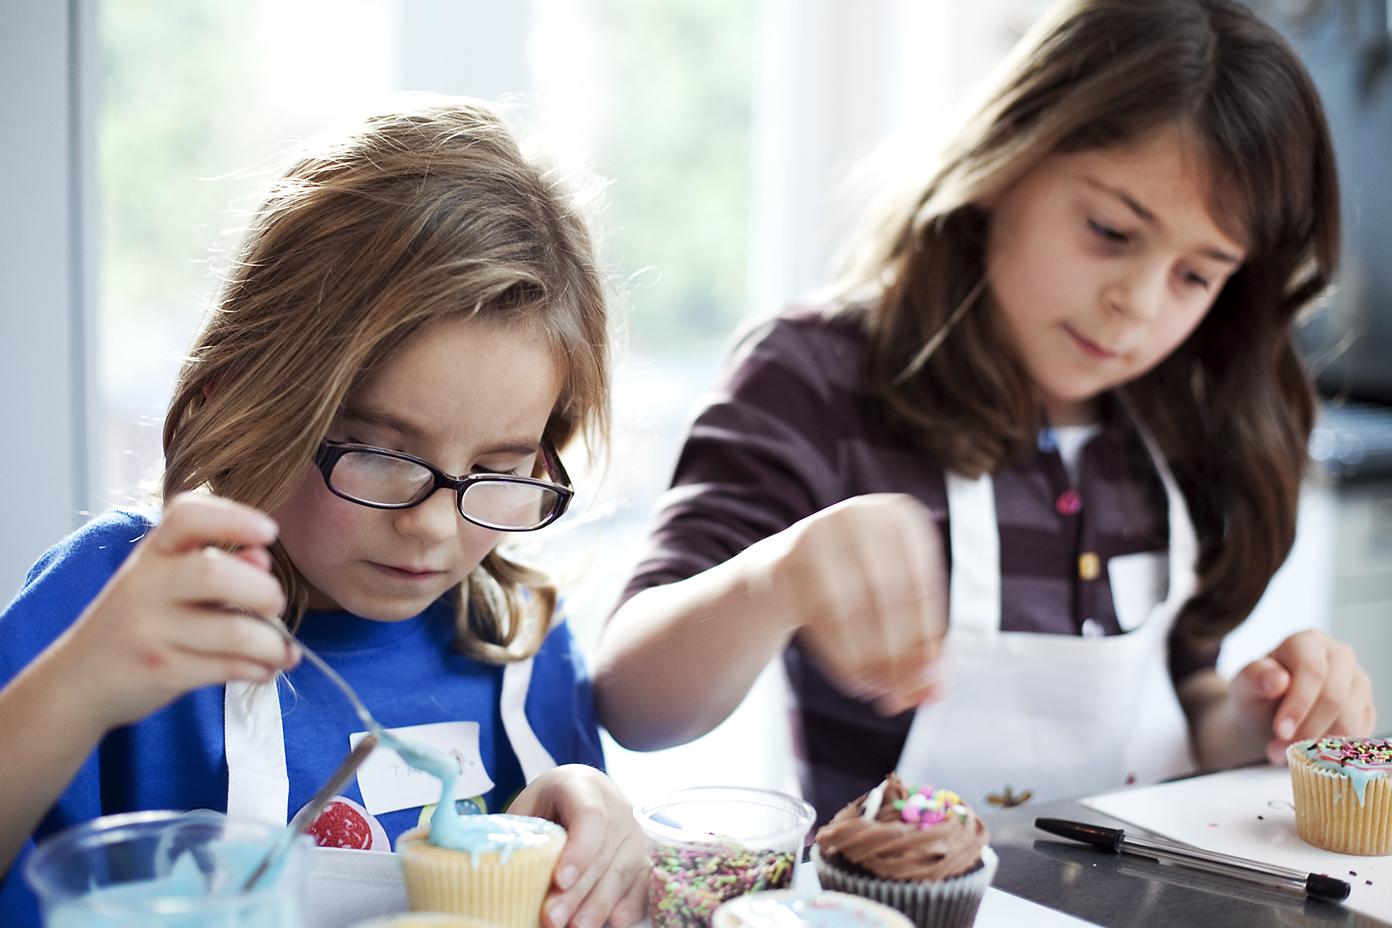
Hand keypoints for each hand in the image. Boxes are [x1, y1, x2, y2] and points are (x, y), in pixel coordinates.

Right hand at [52, 493, 297, 731]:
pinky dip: (259, 668)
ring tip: (282, 650)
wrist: (79, 679)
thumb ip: (214, 565)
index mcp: (152, 552)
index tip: (270, 532)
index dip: (235, 518)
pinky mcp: (159, 671)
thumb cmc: (139, 620)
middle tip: (275, 605)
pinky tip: (265, 668)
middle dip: (264, 591)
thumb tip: (262, 559)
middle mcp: (145, 585)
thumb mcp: (165, 581)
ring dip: (273, 644)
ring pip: (233, 632)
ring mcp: (149, 630)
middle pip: (215, 574)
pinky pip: (227, 667)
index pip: (187, 516)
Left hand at [507, 765, 648, 927]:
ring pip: (623, 872)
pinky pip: (642, 884)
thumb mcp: (528, 809)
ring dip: (599, 905)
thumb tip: (498, 868)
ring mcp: (634, 832)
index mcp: (583, 786)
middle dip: (578, 891)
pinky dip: (630, 906)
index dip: (578, 850)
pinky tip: (613, 923)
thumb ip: (520, 835)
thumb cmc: (547, 805)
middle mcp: (617, 807)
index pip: (590, 817)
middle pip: (603, 853)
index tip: (559, 881)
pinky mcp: (643, 856)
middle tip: (553, 919)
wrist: (580, 792)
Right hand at [762, 494, 947, 714]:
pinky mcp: (786, 560)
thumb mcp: (894, 604)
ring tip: (884, 697)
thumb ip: (921, 645)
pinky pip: (817, 617)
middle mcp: (859, 514)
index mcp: (901, 517)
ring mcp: (818, 532)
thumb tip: (937, 690)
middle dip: (900, 654)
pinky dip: (841, 657)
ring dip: (870, 662)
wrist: (785, 570)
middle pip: (887, 595)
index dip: (930, 633)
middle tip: (908, 697)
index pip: (923, 581)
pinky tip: (855, 683)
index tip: (934, 676)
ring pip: (850, 609)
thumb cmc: (856, 589)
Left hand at [1229, 630, 1375, 764]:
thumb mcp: (1245, 685)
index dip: (1299, 704)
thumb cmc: (1256, 694)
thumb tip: (1277, 680)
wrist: (1267, 715)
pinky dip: (1333, 752)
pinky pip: (1359, 736)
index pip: (1313, 671)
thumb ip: (1255, 678)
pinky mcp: (1367, 709)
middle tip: (1279, 751)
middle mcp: (1340, 657)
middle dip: (1306, 730)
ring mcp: (1358, 683)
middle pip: (1335, 698)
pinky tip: (1308, 755)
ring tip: (1286, 755)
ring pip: (1350, 720)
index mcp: (1309, 641)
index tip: (1281, 731)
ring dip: (1318, 745)